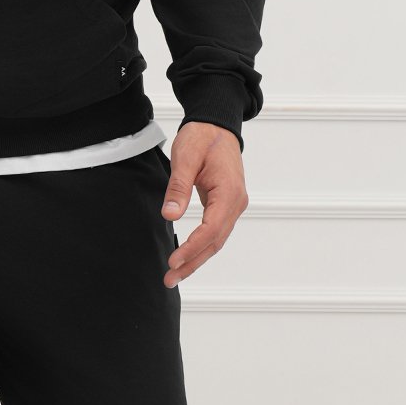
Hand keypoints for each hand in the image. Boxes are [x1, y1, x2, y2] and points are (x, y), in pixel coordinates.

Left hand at [160, 122, 248, 285]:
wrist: (216, 125)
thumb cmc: (202, 138)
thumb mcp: (185, 158)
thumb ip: (178, 187)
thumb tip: (169, 215)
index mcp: (229, 192)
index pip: (211, 229)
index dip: (192, 248)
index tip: (173, 260)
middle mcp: (236, 202)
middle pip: (215, 242)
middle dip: (193, 262)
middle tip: (170, 279)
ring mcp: (233, 205)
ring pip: (216, 240)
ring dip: (196, 259)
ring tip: (174, 275)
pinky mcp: (225, 205)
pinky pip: (214, 232)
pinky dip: (201, 247)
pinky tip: (186, 257)